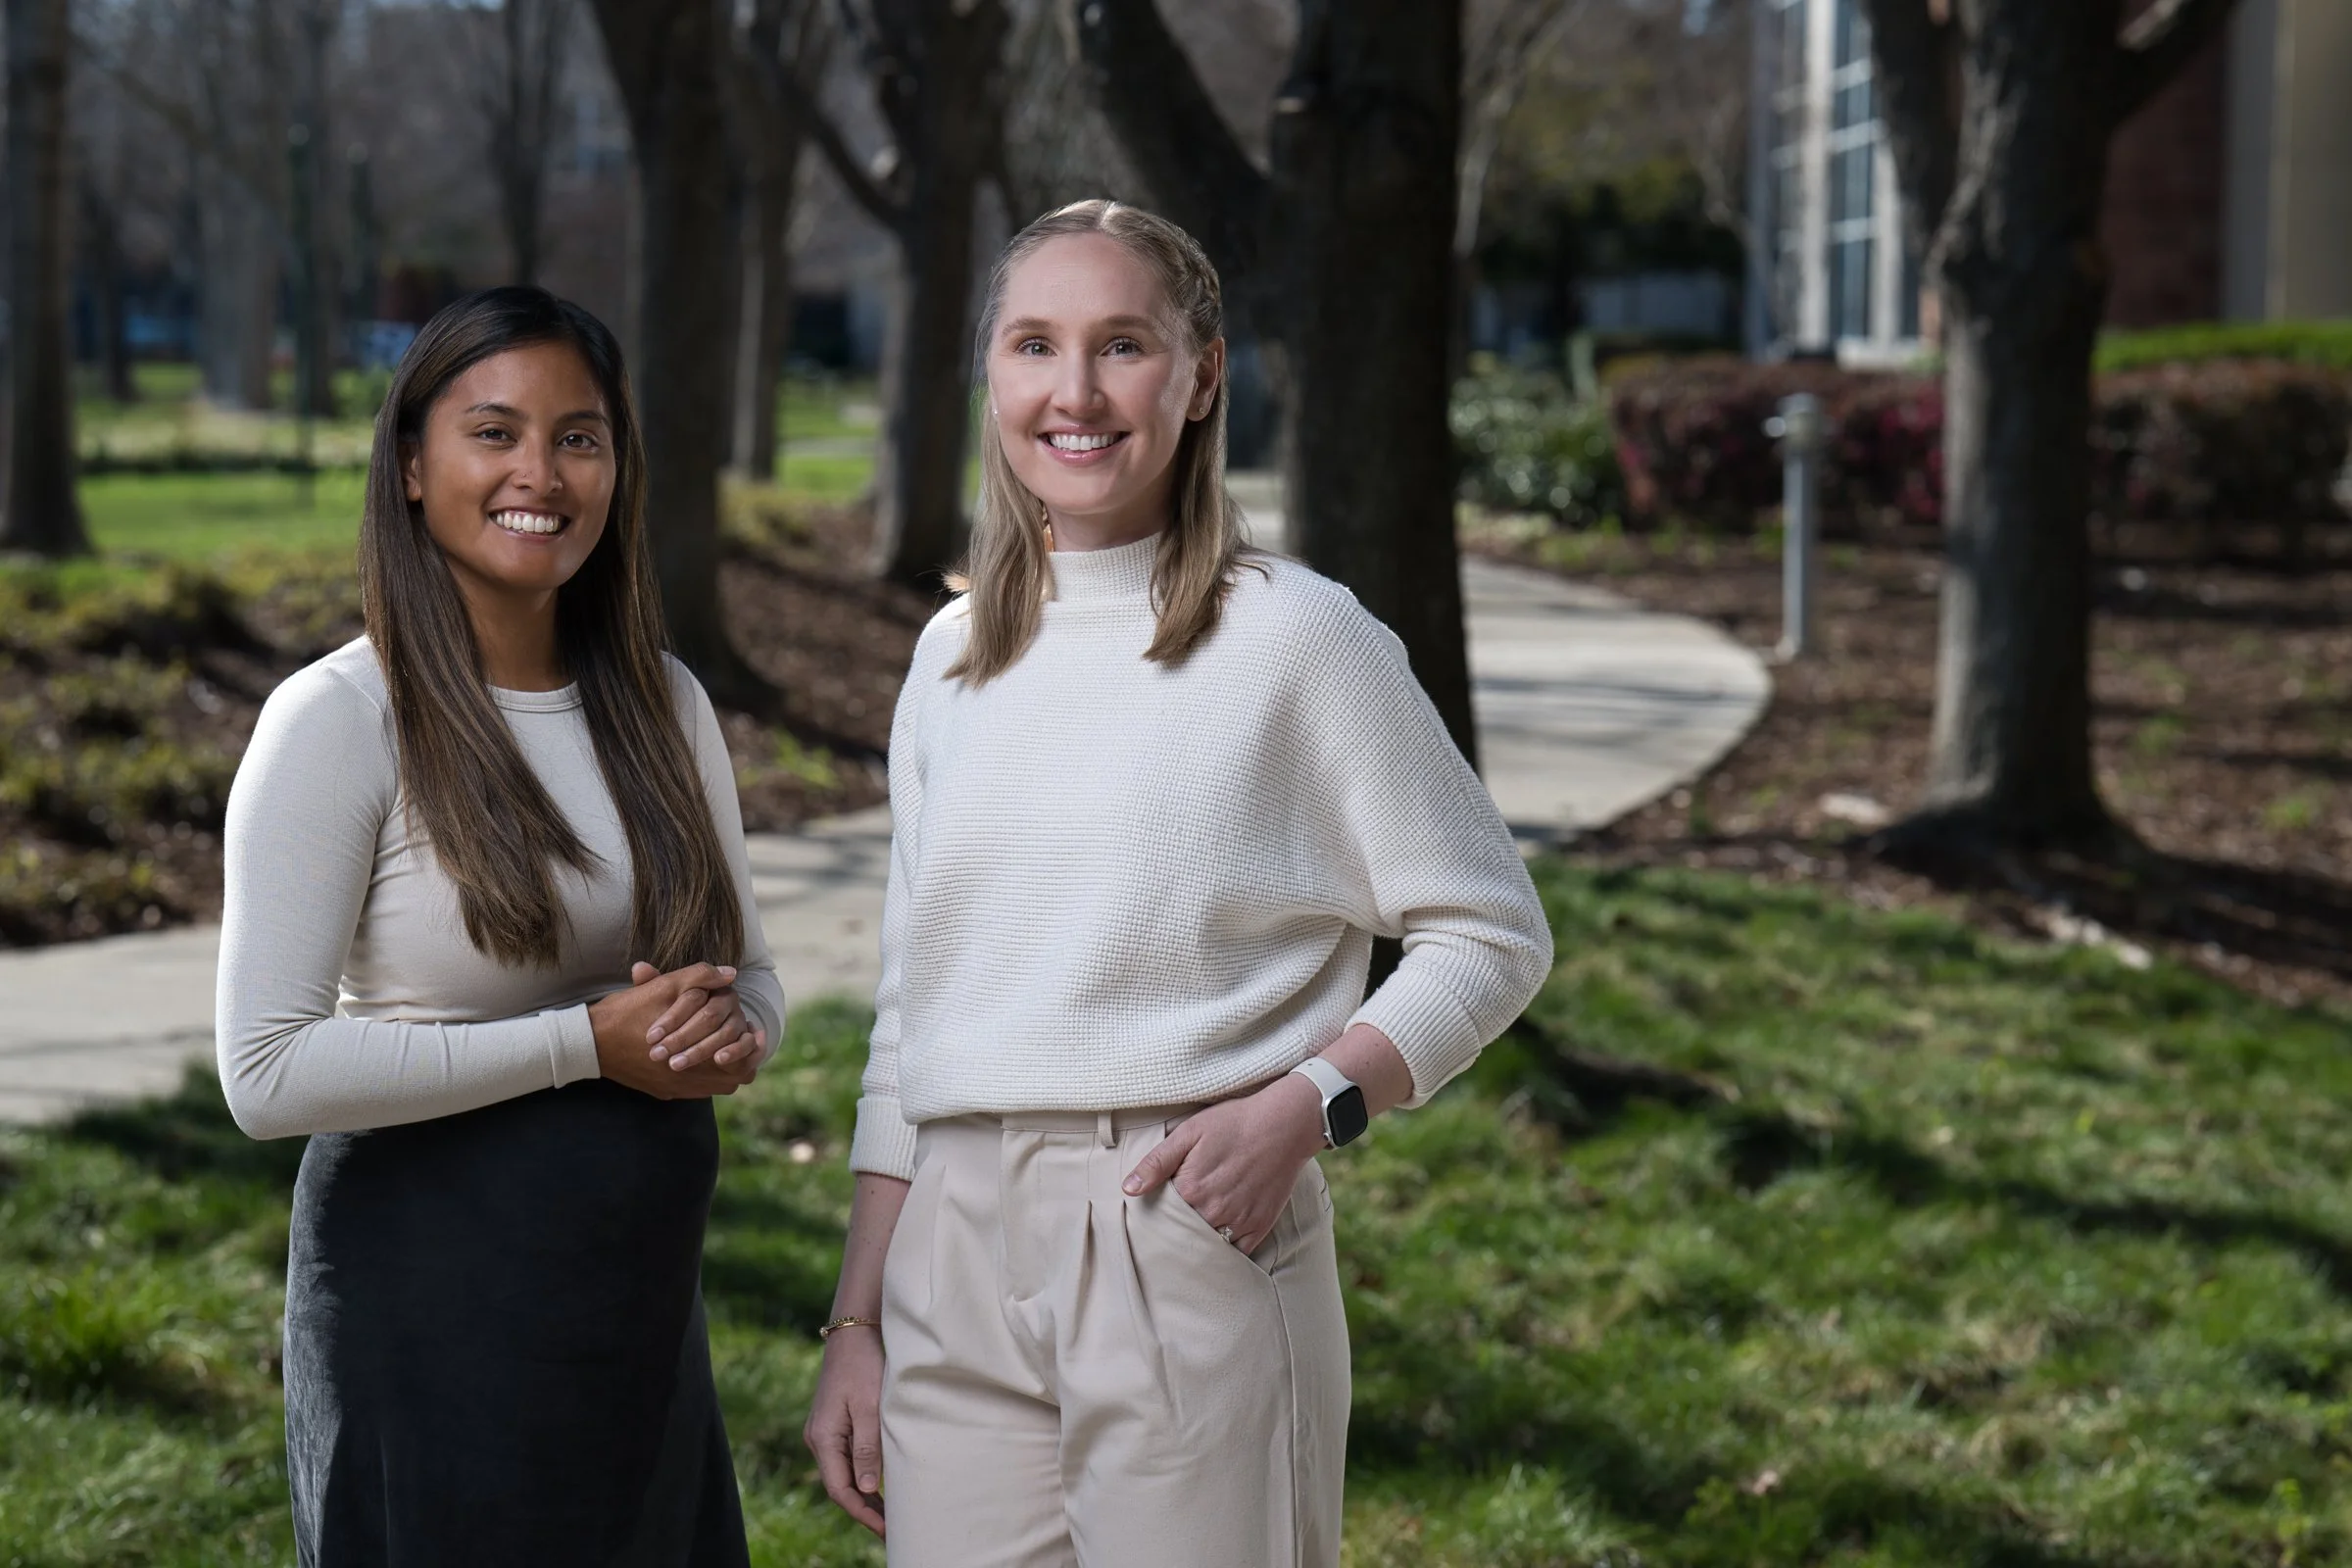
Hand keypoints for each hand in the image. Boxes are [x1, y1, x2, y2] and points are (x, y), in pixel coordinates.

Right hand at [588, 962, 759, 1099]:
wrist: (588, 1041)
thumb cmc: (626, 1012)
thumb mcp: (664, 987)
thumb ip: (700, 978)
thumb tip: (731, 974)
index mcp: (694, 1056)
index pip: (741, 1063)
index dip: (750, 1047)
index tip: (752, 1031)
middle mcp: (686, 1080)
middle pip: (734, 1079)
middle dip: (740, 1059)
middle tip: (743, 1038)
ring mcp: (674, 1089)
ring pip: (717, 1087)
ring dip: (724, 1069)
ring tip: (723, 1047)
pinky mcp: (661, 1092)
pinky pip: (695, 1091)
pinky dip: (703, 1076)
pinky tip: (699, 1056)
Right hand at [803, 1324, 886, 1536]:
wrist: (854, 1331)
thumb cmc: (864, 1365)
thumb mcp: (869, 1407)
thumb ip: (867, 1448)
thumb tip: (866, 1488)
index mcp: (823, 1438)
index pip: (840, 1489)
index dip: (862, 1512)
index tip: (885, 1529)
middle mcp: (819, 1439)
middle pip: (840, 1485)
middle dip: (864, 1508)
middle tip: (892, 1528)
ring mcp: (825, 1431)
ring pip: (843, 1473)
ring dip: (864, 1494)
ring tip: (889, 1513)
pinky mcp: (836, 1423)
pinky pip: (846, 1458)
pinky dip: (862, 1475)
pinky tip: (879, 1483)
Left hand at [1121, 1073, 1324, 1253]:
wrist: (1285, 1124)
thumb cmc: (1234, 1122)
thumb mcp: (1189, 1132)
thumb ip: (1157, 1162)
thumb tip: (1129, 1189)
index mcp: (1190, 1190)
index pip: (1160, 1215)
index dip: (1156, 1211)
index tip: (1158, 1207)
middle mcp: (1213, 1212)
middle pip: (1183, 1233)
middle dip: (1175, 1230)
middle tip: (1175, 1222)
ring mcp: (1238, 1222)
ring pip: (1208, 1246)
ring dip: (1199, 1243)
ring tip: (1195, 1232)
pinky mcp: (1259, 1226)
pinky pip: (1237, 1253)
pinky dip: (1226, 1252)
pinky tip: (1219, 1241)